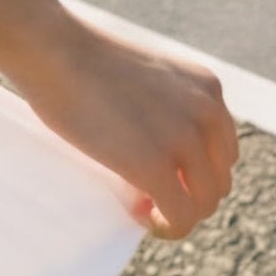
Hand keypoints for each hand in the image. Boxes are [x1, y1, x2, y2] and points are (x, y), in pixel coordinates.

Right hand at [7, 15, 238, 239]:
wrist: (51, 48)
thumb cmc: (78, 57)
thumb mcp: (144, 75)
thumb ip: (164, 105)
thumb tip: (152, 144)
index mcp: (207, 88)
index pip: (223, 149)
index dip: (195, 171)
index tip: (161, 175)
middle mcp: (207, 113)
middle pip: (219, 179)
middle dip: (188, 193)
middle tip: (147, 194)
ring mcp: (184, 140)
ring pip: (204, 202)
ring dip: (177, 212)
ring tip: (144, 207)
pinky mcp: (155, 167)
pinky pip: (180, 217)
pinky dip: (167, 227)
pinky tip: (143, 218)